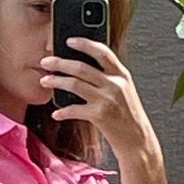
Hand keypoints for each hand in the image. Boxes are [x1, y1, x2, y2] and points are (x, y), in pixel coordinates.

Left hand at [40, 39, 158, 163]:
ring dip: (56, 81)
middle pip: (81, 67)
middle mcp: (115, 85)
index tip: (69, 40)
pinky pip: (75, 109)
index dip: (84, 43)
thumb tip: (83, 67)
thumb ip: (110, 77)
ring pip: (74, 83)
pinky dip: (63, 111)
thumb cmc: (129, 118)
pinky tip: (56, 113)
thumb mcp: (125, 92)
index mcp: (122, 75)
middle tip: (46, 62)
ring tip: (45, 81)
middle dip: (59, 62)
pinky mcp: (100, 115)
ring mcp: (107, 99)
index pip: (102, 52)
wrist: (138, 143)